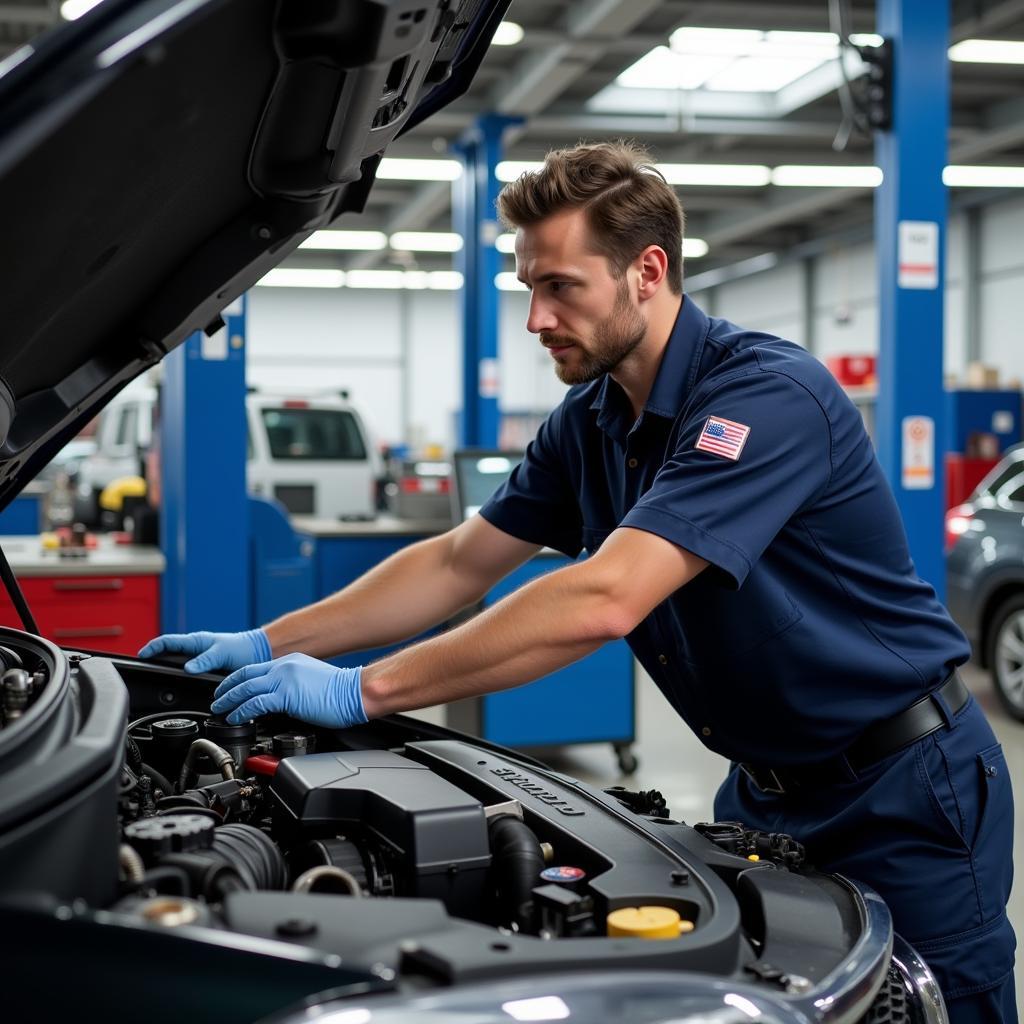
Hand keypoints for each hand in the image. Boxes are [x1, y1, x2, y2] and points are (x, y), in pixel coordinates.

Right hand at [138, 628, 270, 673]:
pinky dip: (177, 674)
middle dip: (152, 657)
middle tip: (141, 667)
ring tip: (153, 675)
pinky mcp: (205, 666)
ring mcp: (199, 657)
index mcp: (196, 641)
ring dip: (164, 665)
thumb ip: (205, 660)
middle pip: (167, 651)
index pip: (167, 642)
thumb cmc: (242, 648)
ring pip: (175, 661)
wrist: (258, 652)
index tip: (141, 655)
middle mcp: (195, 648)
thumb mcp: (222, 654)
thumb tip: (187, 668)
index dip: (152, 648)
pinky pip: (186, 669)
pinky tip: (175, 683)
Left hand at [210, 653, 367, 728]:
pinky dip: (242, 711)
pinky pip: (256, 703)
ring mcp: (285, 680)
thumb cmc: (340, 692)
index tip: (227, 689)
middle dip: (226, 689)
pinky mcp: (287, 695)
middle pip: (245, 676)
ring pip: (246, 688)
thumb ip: (291, 686)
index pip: (255, 669)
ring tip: (220, 710)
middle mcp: (284, 667)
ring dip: (229, 700)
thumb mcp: (310, 681)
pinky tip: (236, 718)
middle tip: (216, 700)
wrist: (355, 692)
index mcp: (289, 663)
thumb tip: (278, 701)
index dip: (236, 679)